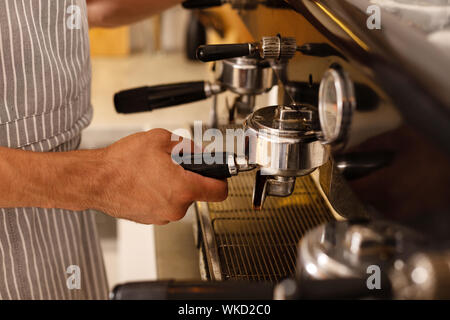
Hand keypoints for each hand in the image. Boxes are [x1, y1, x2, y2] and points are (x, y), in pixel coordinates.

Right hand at [92, 129, 227, 224]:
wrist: (95, 180)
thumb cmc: (122, 162)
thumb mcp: (160, 139)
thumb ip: (187, 146)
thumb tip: (199, 153)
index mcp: (184, 188)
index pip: (220, 191)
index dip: (221, 180)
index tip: (218, 174)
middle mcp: (176, 208)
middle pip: (197, 193)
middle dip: (189, 177)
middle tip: (173, 164)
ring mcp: (162, 216)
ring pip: (179, 199)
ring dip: (173, 185)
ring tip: (153, 172)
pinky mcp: (150, 219)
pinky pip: (165, 205)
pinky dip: (160, 194)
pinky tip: (145, 182)